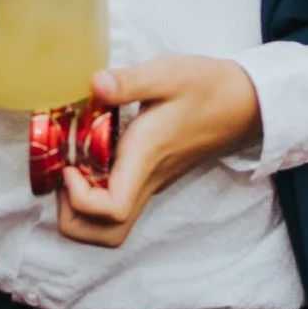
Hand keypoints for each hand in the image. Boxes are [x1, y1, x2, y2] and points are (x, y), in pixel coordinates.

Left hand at [57, 56, 261, 246]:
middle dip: (73, 218)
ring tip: (73, 171)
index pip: (112, 210)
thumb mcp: (167, 73)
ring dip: (82, 212)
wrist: (244, 102)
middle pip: (107, 235)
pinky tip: (89, 159)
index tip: (71, 165)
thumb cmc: (205, 86)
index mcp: (146, 159)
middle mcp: (148, 181)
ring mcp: (151, 184)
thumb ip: (130, 81)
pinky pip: (119, 206)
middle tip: (63, 176)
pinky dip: (94, 197)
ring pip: (113, 228)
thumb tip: (95, 84)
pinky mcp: (153, 178)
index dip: (81, 199)